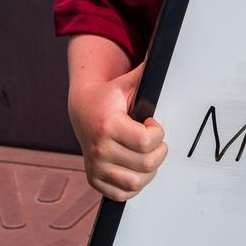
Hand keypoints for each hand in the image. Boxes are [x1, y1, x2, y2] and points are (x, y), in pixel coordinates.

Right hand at [69, 62, 167, 200]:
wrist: (82, 110)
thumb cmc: (110, 96)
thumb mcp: (127, 82)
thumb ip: (146, 72)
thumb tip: (164, 51)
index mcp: (108, 125)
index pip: (146, 142)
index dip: (158, 134)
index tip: (153, 124)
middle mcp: (99, 149)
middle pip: (145, 164)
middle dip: (158, 152)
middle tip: (155, 141)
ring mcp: (95, 167)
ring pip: (136, 183)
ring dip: (150, 171)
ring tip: (148, 155)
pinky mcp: (94, 179)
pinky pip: (122, 194)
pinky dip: (135, 185)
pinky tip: (136, 167)